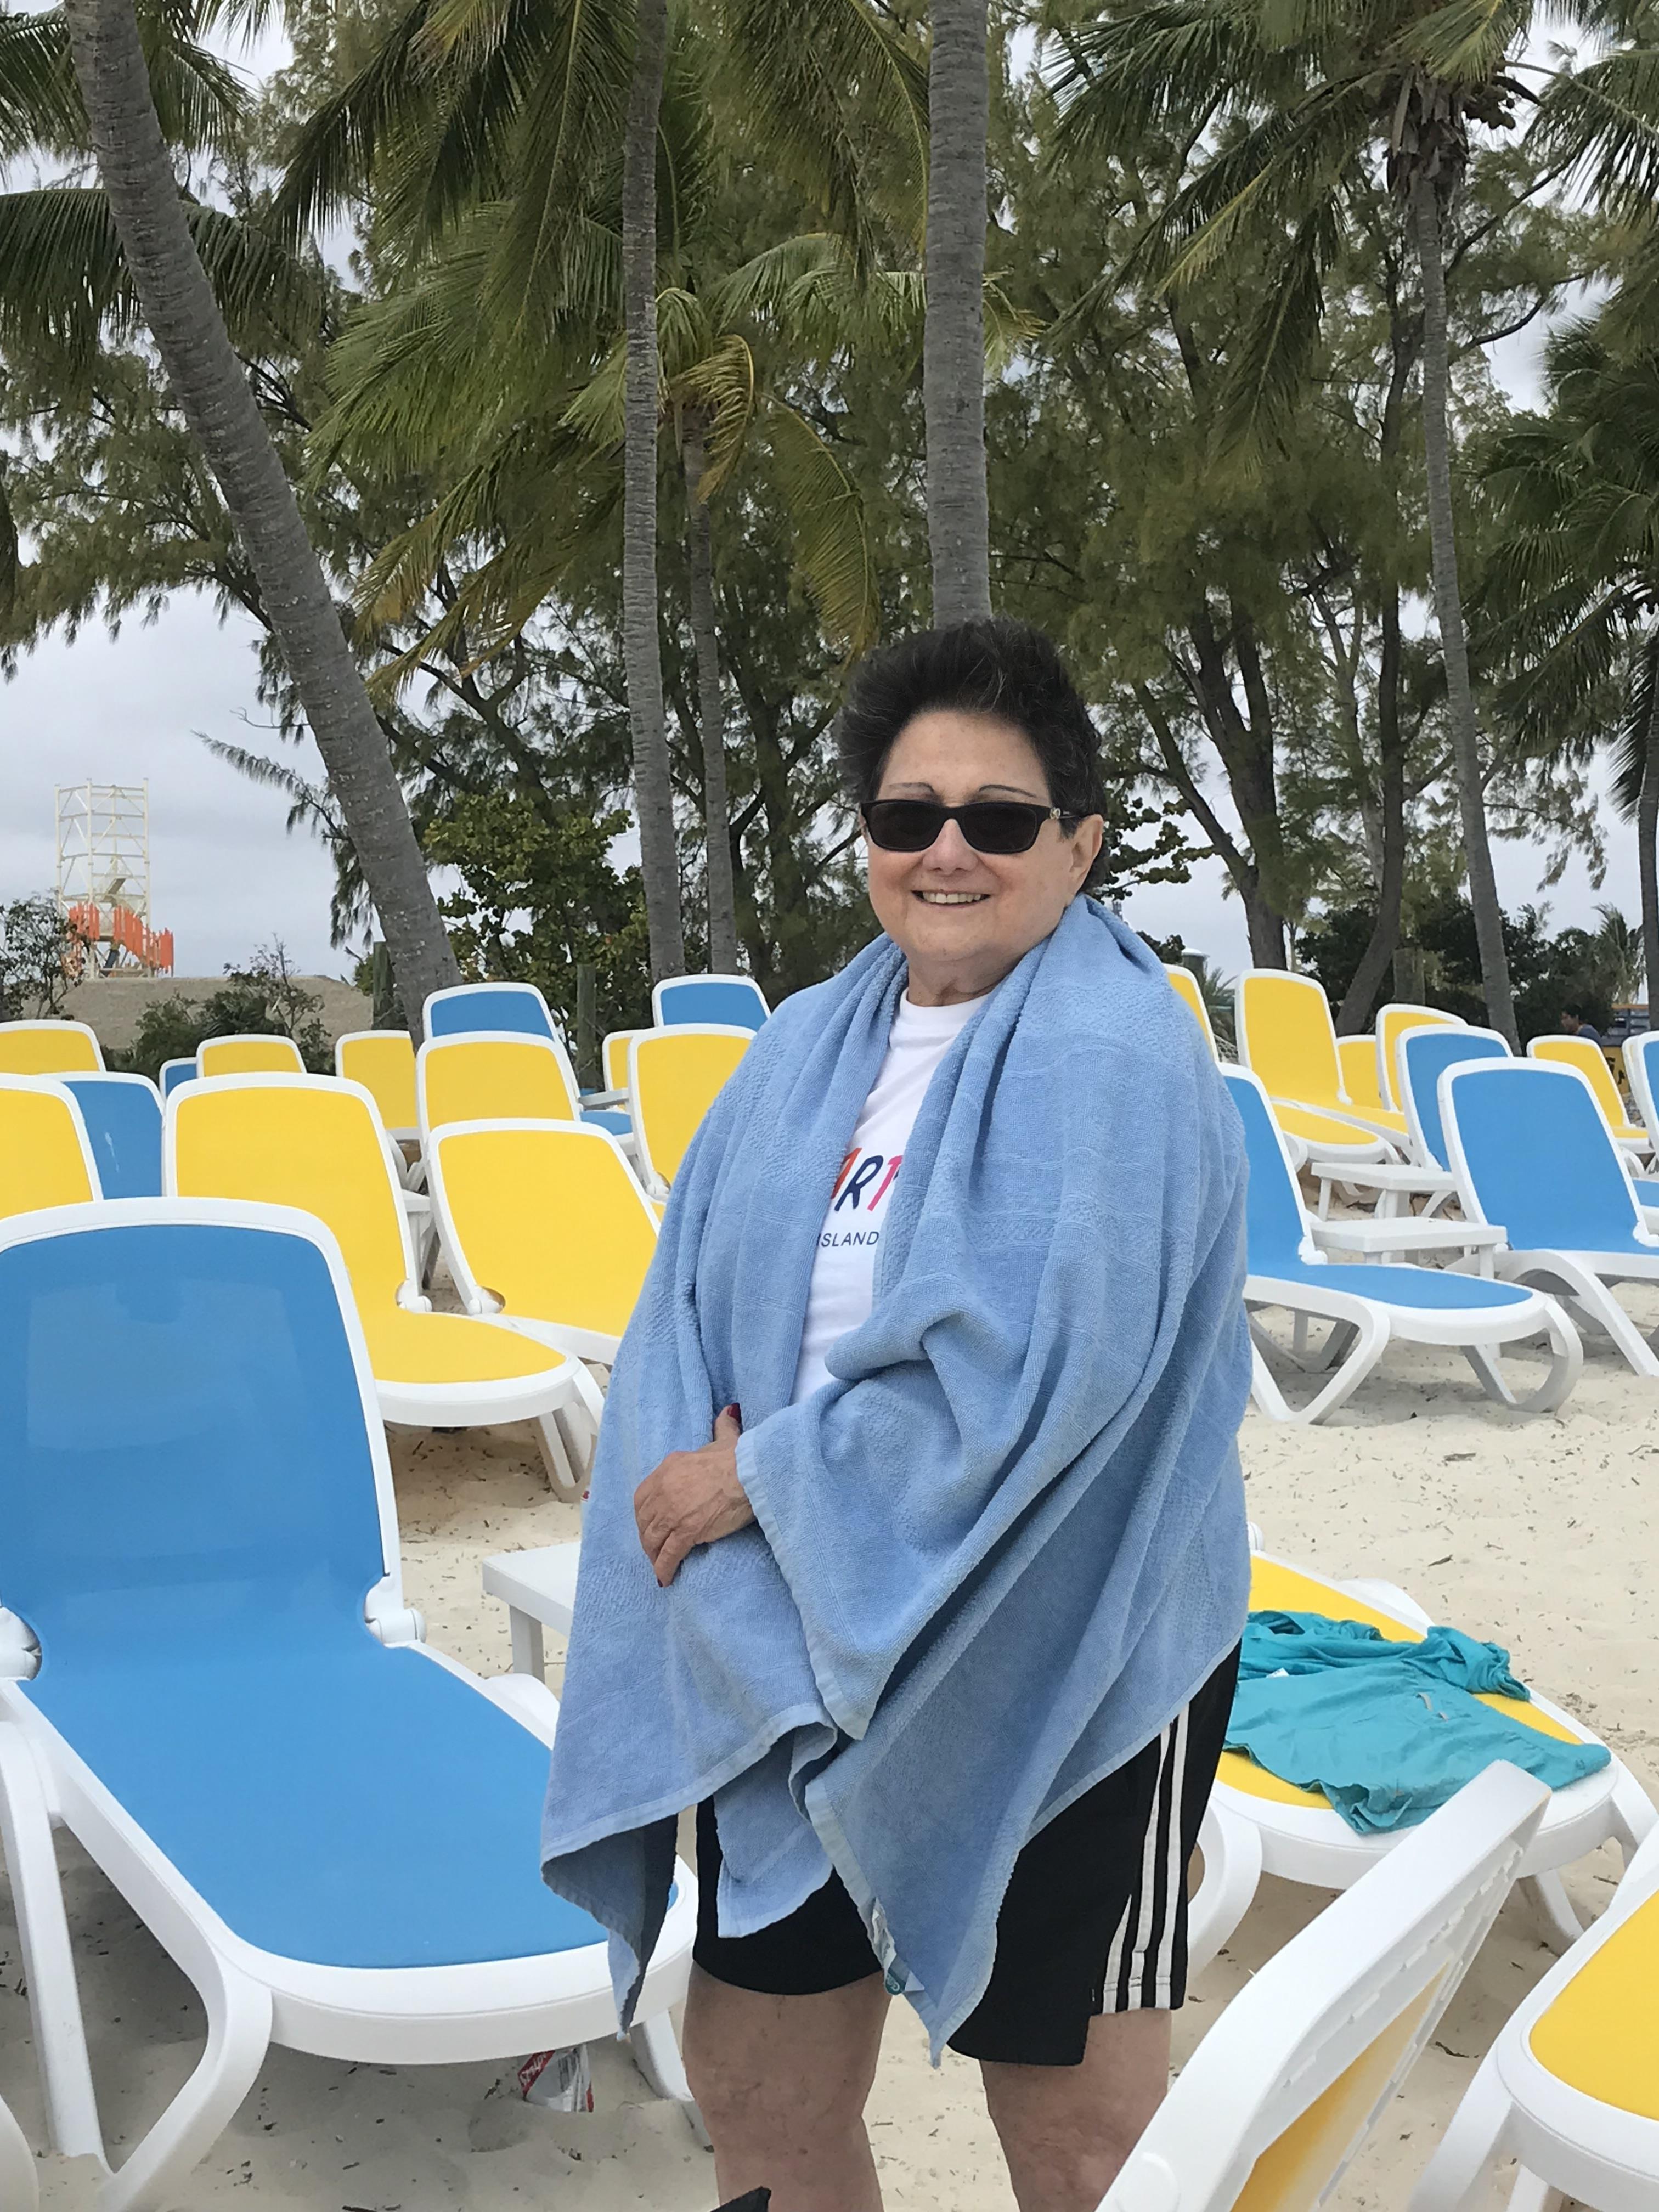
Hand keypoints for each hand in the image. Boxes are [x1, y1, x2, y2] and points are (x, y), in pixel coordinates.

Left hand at [634, 1405, 753, 1586]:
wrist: (749, 1474)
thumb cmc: (740, 1457)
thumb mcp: (725, 1439)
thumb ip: (722, 1428)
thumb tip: (728, 1413)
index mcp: (668, 1469)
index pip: (642, 1496)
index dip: (643, 1514)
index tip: (648, 1524)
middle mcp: (664, 1490)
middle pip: (645, 1520)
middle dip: (646, 1537)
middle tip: (653, 1548)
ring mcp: (673, 1512)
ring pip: (653, 1539)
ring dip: (653, 1555)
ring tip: (659, 1565)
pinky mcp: (687, 1531)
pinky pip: (669, 1554)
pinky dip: (664, 1568)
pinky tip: (665, 1577)